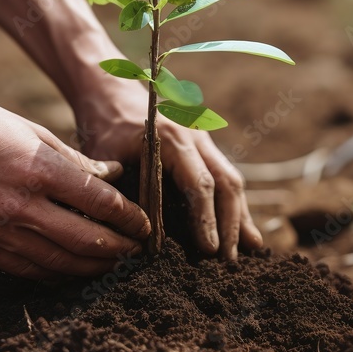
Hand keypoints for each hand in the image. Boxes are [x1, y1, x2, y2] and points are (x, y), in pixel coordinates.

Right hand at [0, 92, 149, 278]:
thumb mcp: (30, 130)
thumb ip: (73, 160)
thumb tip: (113, 176)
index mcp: (37, 169)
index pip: (99, 203)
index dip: (128, 217)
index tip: (144, 224)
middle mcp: (18, 205)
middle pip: (86, 240)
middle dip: (119, 249)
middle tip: (136, 252)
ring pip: (57, 262)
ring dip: (91, 267)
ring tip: (110, 265)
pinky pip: (25, 269)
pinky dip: (54, 273)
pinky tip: (70, 270)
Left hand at [75, 81, 262, 259]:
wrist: (108, 90)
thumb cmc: (103, 126)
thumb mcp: (104, 159)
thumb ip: (122, 192)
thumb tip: (142, 237)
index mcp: (172, 138)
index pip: (200, 184)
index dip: (206, 219)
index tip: (211, 250)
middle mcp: (196, 136)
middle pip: (226, 183)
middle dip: (232, 224)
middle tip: (230, 261)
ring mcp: (204, 140)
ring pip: (232, 180)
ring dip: (239, 216)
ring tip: (249, 249)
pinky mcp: (203, 147)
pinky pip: (224, 176)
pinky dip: (233, 204)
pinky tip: (241, 229)